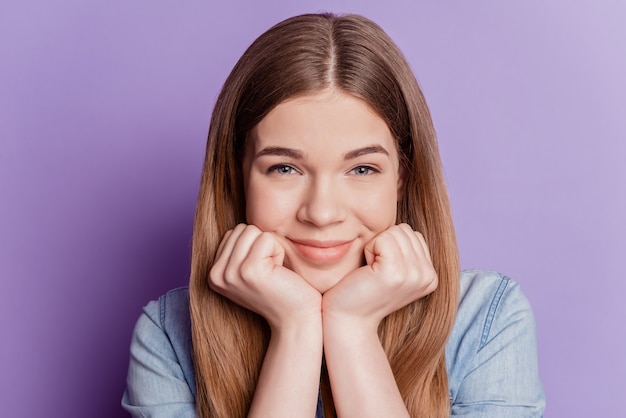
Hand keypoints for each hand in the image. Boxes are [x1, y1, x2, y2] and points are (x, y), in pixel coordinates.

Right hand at [209, 224, 321, 330]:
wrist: (296, 318)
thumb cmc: (280, 290)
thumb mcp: (251, 270)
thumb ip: (239, 250)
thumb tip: (239, 222)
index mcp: (213, 273)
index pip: (234, 232)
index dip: (255, 246)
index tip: (261, 271)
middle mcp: (216, 274)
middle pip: (242, 229)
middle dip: (262, 245)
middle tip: (270, 272)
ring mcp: (231, 273)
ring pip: (253, 231)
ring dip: (271, 248)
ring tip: (274, 272)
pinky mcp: (249, 270)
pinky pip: (266, 238)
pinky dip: (279, 252)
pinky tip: (280, 273)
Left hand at [322, 223, 436, 330]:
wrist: (348, 319)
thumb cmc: (362, 291)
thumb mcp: (392, 270)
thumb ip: (406, 250)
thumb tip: (404, 223)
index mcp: (431, 276)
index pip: (412, 234)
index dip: (390, 246)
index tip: (381, 271)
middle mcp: (428, 276)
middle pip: (404, 230)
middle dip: (383, 244)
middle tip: (374, 271)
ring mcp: (414, 275)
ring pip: (393, 232)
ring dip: (375, 247)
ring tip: (370, 272)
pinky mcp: (395, 273)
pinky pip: (381, 239)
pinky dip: (368, 250)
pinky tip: (366, 271)